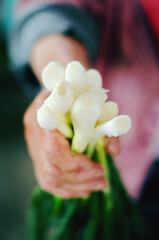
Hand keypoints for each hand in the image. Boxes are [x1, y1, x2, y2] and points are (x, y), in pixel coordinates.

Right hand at [25, 34, 119, 197]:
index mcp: (43, 113)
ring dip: (76, 186)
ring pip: (48, 177)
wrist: (61, 86)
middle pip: (51, 168)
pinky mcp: (37, 153)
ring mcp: (33, 144)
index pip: (53, 148)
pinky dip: (65, 189)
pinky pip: (45, 179)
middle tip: (102, 180)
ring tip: (97, 185)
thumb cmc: (77, 91)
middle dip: (80, 179)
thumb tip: (113, 151)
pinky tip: (82, 190)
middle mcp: (34, 131)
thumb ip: (105, 124)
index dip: (75, 163)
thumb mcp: (93, 101)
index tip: (97, 167)